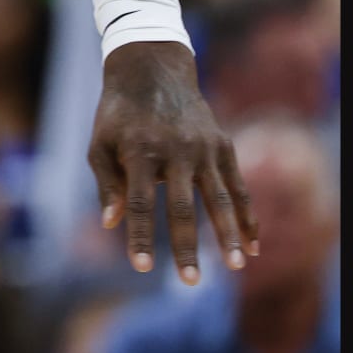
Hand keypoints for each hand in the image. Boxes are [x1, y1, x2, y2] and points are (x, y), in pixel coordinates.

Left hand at [89, 41, 260, 283]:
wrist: (151, 70)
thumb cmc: (118, 114)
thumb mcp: (100, 142)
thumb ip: (108, 183)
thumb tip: (111, 223)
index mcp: (140, 151)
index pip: (141, 202)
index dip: (141, 236)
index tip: (141, 267)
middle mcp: (176, 151)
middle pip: (183, 206)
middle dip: (187, 246)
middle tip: (190, 282)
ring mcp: (204, 148)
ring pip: (219, 198)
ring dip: (228, 234)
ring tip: (236, 267)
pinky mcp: (223, 146)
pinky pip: (238, 186)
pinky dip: (246, 215)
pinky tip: (252, 245)